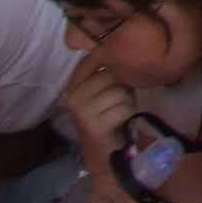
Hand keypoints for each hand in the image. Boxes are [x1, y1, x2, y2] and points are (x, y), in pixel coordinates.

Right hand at [65, 50, 137, 175]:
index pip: (92, 58)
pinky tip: (121, 122)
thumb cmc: (111, 117)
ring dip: (128, 101)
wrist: (106, 155)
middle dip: (124, 86)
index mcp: (74, 85)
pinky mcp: (93, 126)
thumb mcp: (106, 91)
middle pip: (112, 74)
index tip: (118, 72)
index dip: (111, 60)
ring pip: (119, 91)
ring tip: (120, 112)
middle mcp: (73, 96)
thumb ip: (109, 71)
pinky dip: (128, 114)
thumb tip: (125, 46)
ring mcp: (81, 112)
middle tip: (120, 101)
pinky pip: (123, 108)